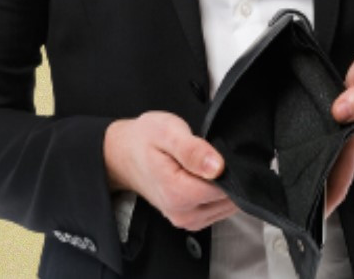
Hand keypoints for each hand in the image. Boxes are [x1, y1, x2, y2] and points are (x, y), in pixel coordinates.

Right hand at [104, 111, 236, 230]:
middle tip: (205, 158)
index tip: (211, 154)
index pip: (225, 188)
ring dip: (222, 185)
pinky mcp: (191, 220)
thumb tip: (217, 167)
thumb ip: (193, 150)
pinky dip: (218, 194)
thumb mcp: (168, 132)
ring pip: (227, 205)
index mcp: (178, 193)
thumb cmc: (144, 140)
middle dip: (227, 176)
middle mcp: (182, 213)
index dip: (227, 168)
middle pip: (228, 198)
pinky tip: (203, 178)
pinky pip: (220, 209)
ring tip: (201, 167)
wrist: (125, 155)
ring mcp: (187, 220)